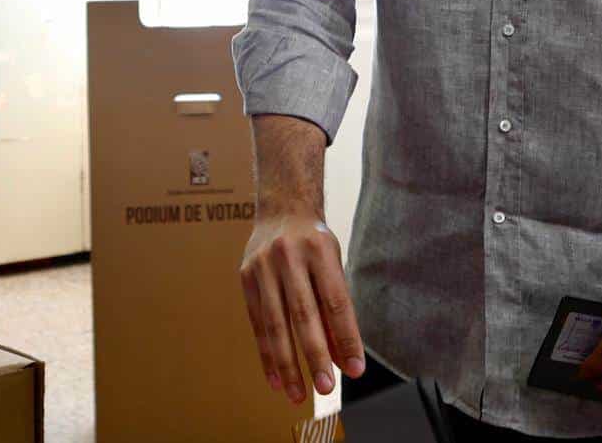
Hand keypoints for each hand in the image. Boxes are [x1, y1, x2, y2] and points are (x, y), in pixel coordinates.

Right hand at [239, 211, 365, 403]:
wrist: (281, 208)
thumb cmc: (314, 243)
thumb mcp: (334, 266)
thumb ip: (337, 311)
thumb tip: (344, 360)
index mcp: (319, 250)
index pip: (336, 302)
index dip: (346, 339)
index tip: (355, 371)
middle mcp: (289, 256)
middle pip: (304, 314)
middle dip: (315, 356)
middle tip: (326, 388)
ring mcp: (263, 266)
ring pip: (276, 323)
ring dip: (287, 364)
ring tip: (297, 394)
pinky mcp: (246, 277)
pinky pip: (257, 322)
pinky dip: (267, 354)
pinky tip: (275, 378)